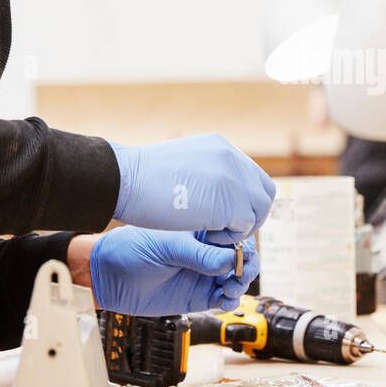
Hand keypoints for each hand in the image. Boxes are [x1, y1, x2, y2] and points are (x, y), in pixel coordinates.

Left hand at [88, 226, 258, 315]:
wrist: (108, 275)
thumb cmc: (132, 249)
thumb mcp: (167, 246)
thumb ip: (199, 255)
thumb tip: (231, 260)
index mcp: (202, 231)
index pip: (234, 235)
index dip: (243, 244)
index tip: (242, 252)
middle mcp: (206, 252)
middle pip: (241, 258)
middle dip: (248, 266)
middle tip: (242, 273)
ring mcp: (203, 274)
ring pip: (235, 279)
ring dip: (241, 284)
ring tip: (230, 287)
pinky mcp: (197, 296)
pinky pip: (223, 299)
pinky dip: (230, 300)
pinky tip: (225, 298)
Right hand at [110, 134, 275, 245]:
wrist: (121, 179)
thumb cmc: (139, 178)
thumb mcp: (182, 163)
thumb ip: (206, 172)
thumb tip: (215, 190)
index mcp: (221, 147)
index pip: (253, 177)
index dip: (246, 200)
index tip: (228, 216)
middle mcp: (232, 159)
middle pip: (264, 193)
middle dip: (251, 215)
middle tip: (227, 231)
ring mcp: (232, 180)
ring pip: (257, 212)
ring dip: (239, 228)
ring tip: (211, 235)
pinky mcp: (228, 204)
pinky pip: (244, 227)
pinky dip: (229, 238)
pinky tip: (205, 238)